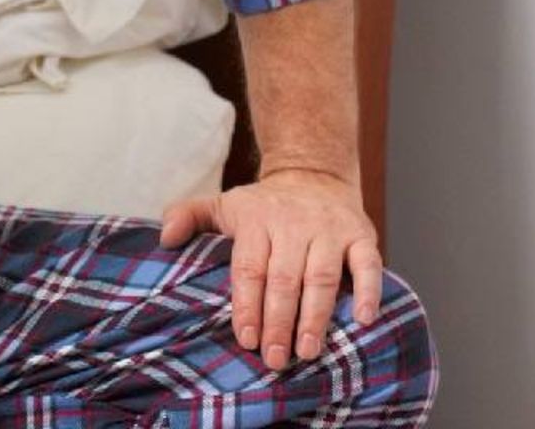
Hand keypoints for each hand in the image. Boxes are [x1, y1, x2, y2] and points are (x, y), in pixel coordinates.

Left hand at [159, 167, 382, 370]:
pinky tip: (364, 320)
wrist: (314, 174)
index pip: (250, 269)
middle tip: (274, 358)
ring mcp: (329, 231)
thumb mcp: (223, 203)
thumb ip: (189, 216)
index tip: (246, 339)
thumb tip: (164, 238)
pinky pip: (368, 264)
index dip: (248, 305)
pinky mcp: (361, 236)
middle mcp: (294, 225)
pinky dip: (370, 292)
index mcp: (257, 220)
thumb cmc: (264, 204)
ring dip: (315, 317)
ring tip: (308, 351)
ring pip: (323, 277)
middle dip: (278, 322)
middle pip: (285, 279)